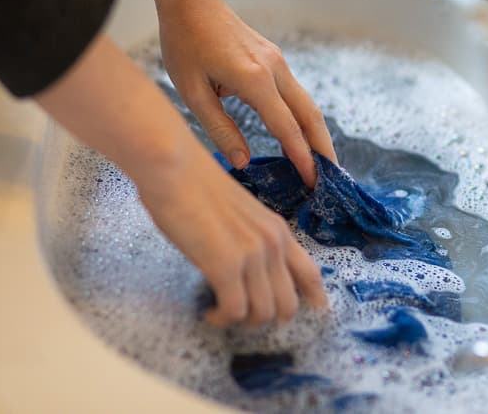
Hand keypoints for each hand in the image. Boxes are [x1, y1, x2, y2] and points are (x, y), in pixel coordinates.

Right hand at [132, 133, 327, 326]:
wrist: (172, 167)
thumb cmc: (193, 185)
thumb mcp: (239, 212)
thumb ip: (252, 239)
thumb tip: (248, 270)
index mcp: (278, 229)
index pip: (311, 273)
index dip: (315, 299)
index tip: (312, 314)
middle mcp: (273, 243)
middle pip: (288, 304)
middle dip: (267, 319)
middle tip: (243, 316)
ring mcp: (252, 255)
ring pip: (261, 313)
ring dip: (241, 320)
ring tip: (220, 312)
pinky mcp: (225, 266)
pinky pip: (233, 311)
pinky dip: (220, 319)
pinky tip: (208, 313)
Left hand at [158, 0, 336, 186]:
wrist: (191, 1)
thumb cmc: (184, 44)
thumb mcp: (192, 92)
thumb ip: (220, 128)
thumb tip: (244, 162)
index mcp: (253, 79)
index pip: (286, 126)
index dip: (301, 157)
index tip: (312, 181)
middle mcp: (274, 70)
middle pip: (310, 115)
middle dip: (323, 150)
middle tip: (329, 180)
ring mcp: (278, 62)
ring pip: (308, 104)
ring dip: (317, 135)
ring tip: (321, 164)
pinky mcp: (275, 60)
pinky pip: (296, 94)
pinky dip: (304, 119)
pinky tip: (301, 136)